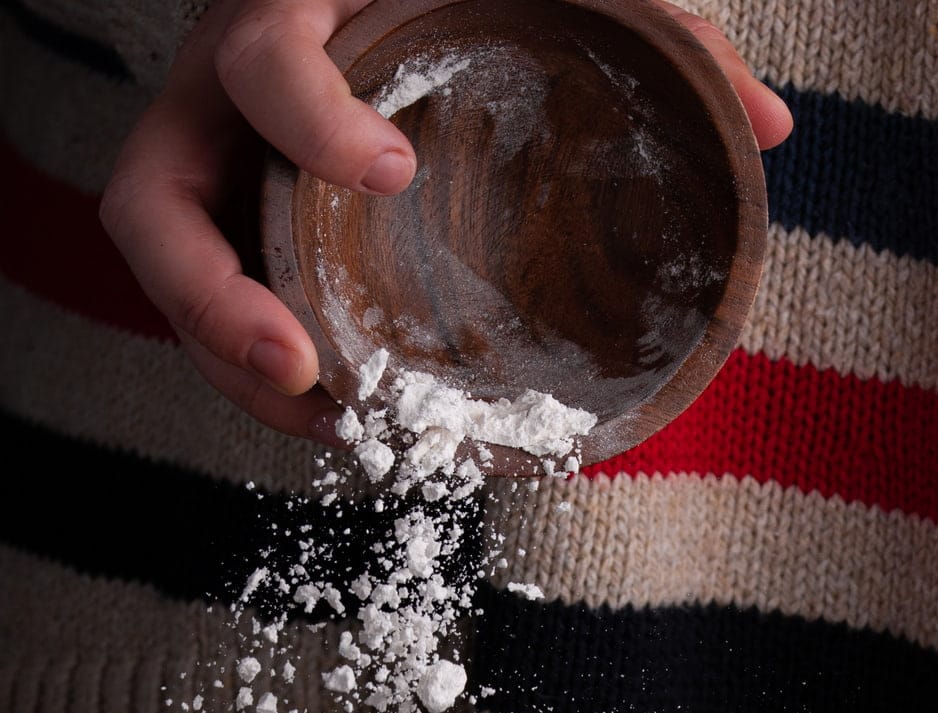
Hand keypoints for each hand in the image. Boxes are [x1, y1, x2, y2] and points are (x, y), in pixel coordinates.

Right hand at [101, 0, 793, 443]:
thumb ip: (648, 21)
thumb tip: (769, 126)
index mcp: (289, 9)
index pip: (261, 56)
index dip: (308, 118)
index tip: (391, 174)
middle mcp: (222, 97)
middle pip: (153, 205)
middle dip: (214, 303)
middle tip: (303, 372)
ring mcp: (214, 170)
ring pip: (171, 282)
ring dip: (239, 373)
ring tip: (335, 429)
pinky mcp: (227, 231)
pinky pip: (219, 312)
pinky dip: (268, 379)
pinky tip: (344, 419)